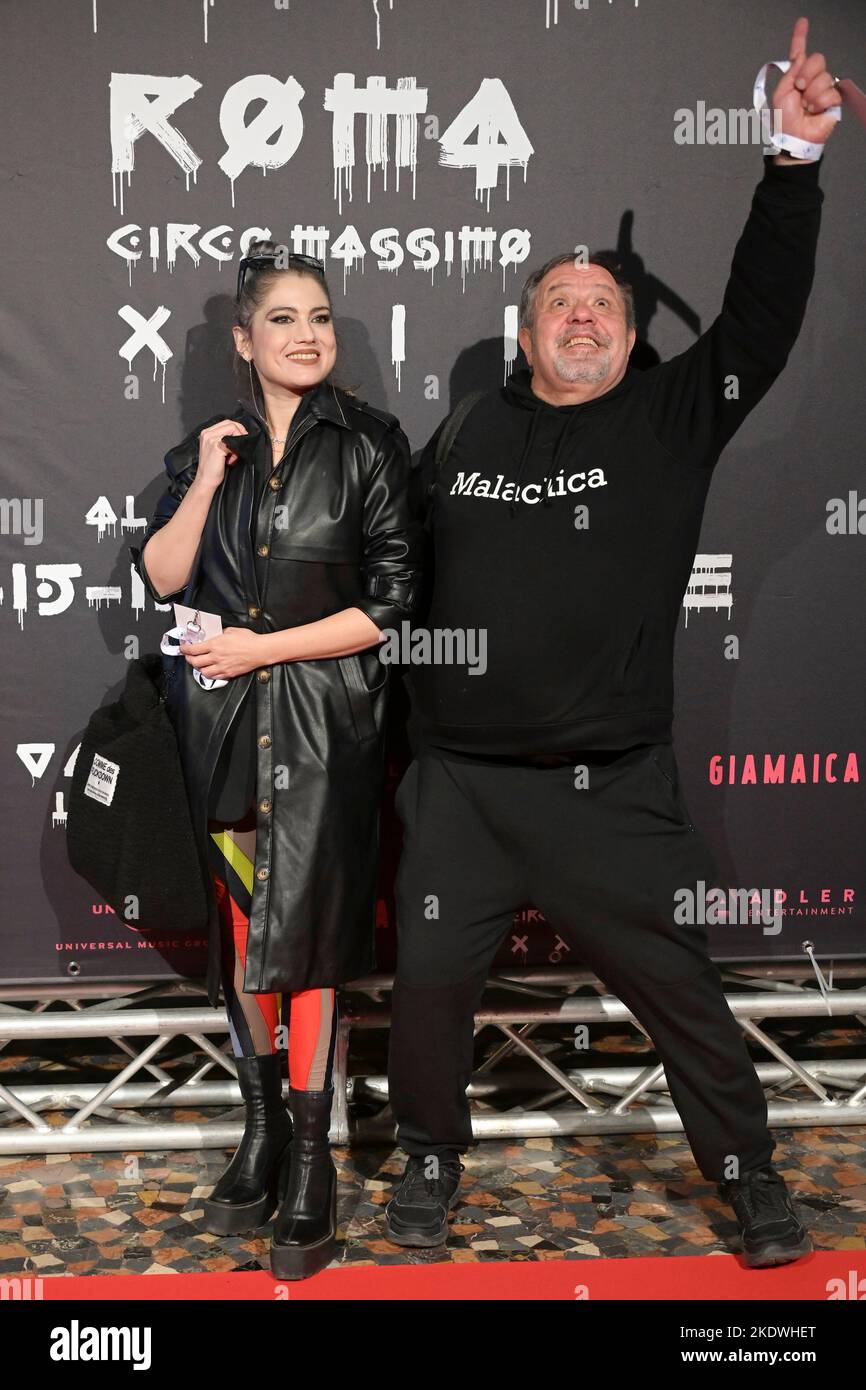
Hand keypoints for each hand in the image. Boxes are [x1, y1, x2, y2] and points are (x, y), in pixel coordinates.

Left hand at [179, 627, 266, 678]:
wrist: (260, 650)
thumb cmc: (248, 639)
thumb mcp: (231, 630)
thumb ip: (219, 634)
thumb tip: (214, 635)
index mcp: (215, 644)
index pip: (193, 649)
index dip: (185, 649)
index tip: (183, 648)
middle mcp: (216, 657)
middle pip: (195, 661)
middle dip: (189, 659)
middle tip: (188, 656)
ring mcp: (222, 667)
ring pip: (203, 671)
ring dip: (198, 668)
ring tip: (199, 664)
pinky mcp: (228, 673)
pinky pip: (214, 677)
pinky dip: (209, 674)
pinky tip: (210, 670)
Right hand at [196, 418, 248, 489]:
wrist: (206, 480)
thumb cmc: (212, 467)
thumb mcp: (217, 448)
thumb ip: (224, 438)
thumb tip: (239, 434)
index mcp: (206, 433)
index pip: (226, 422)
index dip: (238, 429)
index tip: (242, 438)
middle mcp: (207, 434)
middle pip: (230, 424)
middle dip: (240, 433)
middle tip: (242, 445)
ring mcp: (210, 439)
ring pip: (233, 430)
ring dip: (238, 443)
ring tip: (233, 455)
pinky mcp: (216, 446)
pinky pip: (233, 443)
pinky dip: (236, 452)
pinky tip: (231, 460)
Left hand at [772, 17, 839, 147]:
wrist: (793, 138)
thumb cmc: (785, 120)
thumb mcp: (781, 93)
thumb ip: (791, 72)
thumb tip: (800, 55)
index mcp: (796, 76)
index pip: (800, 53)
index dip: (800, 37)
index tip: (802, 22)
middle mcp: (810, 79)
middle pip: (816, 59)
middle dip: (806, 73)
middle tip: (799, 90)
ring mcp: (823, 89)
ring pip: (823, 77)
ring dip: (811, 94)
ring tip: (805, 107)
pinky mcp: (833, 100)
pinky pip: (830, 92)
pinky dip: (819, 102)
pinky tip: (814, 111)